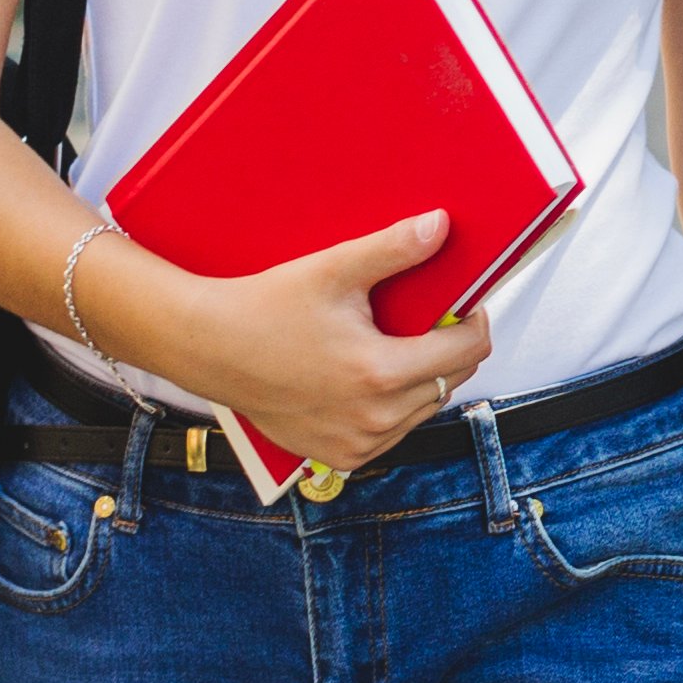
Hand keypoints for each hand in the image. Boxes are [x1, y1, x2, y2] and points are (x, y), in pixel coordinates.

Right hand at [133, 208, 493, 480]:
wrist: (209, 349)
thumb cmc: (266, 307)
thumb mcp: (333, 270)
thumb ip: (394, 249)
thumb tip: (441, 225)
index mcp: (380, 373)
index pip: (467, 350)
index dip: (474, 321)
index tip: (463, 303)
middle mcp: (375, 418)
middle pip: (452, 380)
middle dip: (451, 347)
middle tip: (429, 318)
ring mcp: (358, 443)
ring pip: (425, 408)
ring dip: (425, 378)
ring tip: (397, 344)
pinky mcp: (340, 457)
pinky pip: (394, 432)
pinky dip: (395, 406)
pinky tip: (373, 376)